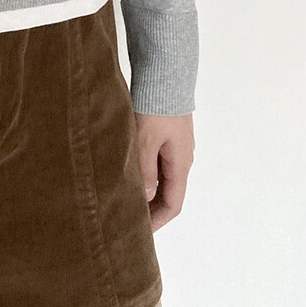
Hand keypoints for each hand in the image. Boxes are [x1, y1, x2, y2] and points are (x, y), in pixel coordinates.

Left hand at [133, 112, 194, 233]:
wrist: (164, 73)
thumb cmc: (156, 107)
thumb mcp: (146, 141)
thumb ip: (146, 170)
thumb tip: (146, 198)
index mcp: (181, 163)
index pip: (173, 204)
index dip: (158, 221)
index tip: (140, 233)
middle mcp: (181, 157)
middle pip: (168, 192)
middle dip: (151, 208)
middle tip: (128, 218)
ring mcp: (174, 144)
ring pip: (161, 176)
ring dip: (146, 189)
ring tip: (123, 197)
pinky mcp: (165, 131)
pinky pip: (156, 160)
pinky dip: (144, 171)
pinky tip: (126, 171)